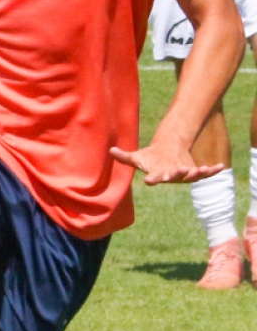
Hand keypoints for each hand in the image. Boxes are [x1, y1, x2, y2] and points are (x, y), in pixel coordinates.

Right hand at [108, 143, 225, 185]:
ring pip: (190, 176)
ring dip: (196, 173)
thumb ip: (124, 156)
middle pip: (173, 177)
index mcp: (157, 174)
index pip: (154, 178)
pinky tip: (220, 166)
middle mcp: (171, 177)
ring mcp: (184, 176)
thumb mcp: (137, 157)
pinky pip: (205, 173)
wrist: (167, 156)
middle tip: (178, 172)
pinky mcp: (195, 173)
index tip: (149, 180)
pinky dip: (212, 171)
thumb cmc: (151, 158)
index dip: (153, 179)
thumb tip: (110, 150)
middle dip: (176, 174)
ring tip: (201, 169)